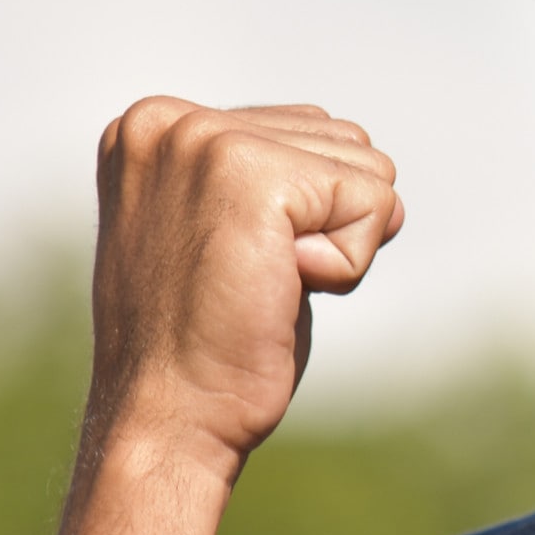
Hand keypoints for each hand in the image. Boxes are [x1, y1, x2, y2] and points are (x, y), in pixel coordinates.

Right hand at [84, 98, 403, 483]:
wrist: (170, 415)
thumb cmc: (206, 340)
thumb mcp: (226, 232)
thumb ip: (275, 179)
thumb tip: (377, 175)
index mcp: (157, 123)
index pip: (309, 130)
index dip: (307, 213)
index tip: (233, 262)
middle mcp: (173, 119)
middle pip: (346, 142)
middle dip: (328, 223)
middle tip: (252, 279)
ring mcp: (207, 140)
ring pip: (369, 172)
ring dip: (339, 244)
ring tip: (261, 283)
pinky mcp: (253, 177)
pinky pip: (375, 206)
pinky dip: (349, 266)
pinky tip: (281, 291)